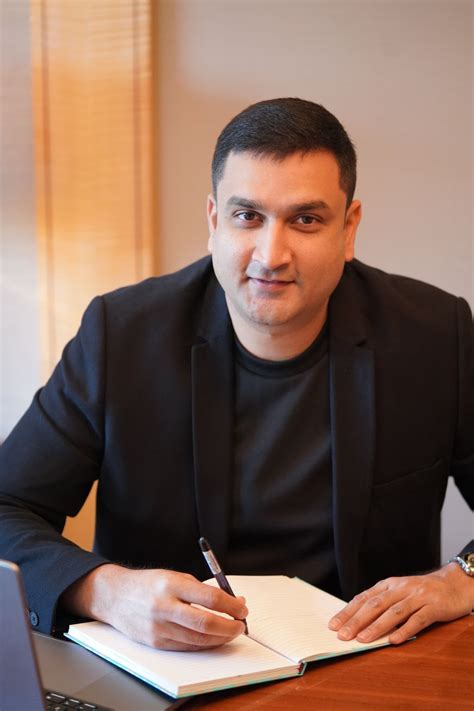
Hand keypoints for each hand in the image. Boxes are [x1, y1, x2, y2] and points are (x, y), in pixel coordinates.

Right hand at [61, 564, 247, 650]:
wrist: (115, 596)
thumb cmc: (150, 584)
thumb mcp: (175, 576)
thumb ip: (202, 589)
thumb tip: (232, 601)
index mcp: (172, 584)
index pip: (210, 597)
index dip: (231, 605)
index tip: (242, 607)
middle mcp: (164, 606)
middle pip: (206, 622)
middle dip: (229, 626)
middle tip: (240, 624)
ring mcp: (158, 627)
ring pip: (198, 639)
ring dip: (220, 638)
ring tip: (230, 631)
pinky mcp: (155, 642)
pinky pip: (187, 647)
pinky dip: (204, 644)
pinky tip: (212, 638)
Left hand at [328, 563, 473, 644]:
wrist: (455, 583)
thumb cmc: (423, 591)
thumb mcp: (400, 592)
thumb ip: (382, 603)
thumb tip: (358, 621)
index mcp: (389, 585)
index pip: (364, 598)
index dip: (348, 611)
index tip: (334, 625)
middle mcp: (401, 588)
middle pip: (375, 605)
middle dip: (356, 621)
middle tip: (343, 635)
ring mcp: (418, 596)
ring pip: (393, 612)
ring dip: (376, 627)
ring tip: (362, 639)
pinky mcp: (434, 606)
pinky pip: (418, 619)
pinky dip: (405, 630)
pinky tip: (394, 640)